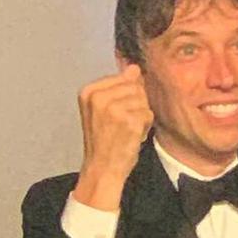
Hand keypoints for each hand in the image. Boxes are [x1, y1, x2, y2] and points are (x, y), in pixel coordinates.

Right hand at [73, 64, 153, 209]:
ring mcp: (113, 108)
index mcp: (89, 91)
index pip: (123, 77)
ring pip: (143, 99)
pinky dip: (144, 126)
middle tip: (121, 124)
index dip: (126, 96)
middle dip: (135, 105)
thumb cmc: (103, 140)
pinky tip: (132, 136)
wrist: (101, 169)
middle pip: (135, 87)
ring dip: (140, 116)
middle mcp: (99, 97)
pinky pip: (148, 114)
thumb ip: (118, 86)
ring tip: (126, 130)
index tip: (114, 114)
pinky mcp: (128, 120)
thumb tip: (134, 68)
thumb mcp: (102, 109)